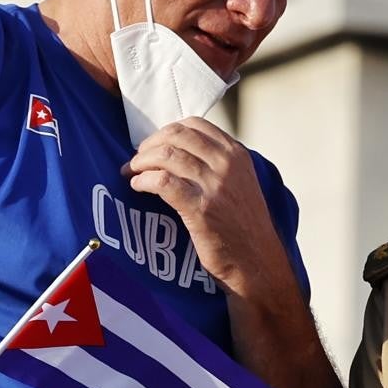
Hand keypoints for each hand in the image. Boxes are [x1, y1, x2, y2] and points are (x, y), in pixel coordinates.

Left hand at [123, 117, 288, 294]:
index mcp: (237, 154)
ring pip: (166, 155)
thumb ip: (218, 164)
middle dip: (149, 144)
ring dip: (141, 161)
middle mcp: (227, 164)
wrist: (256, 262)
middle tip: (137, 159)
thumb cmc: (243, 227)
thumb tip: (178, 151)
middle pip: (176, 135)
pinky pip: (162, 181)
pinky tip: (138, 187)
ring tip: (131, 172)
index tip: (154, 146)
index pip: (195, 124)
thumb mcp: (240, 184)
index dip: (166, 131)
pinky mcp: (200, 208)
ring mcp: (215, 185)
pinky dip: (144, 180)